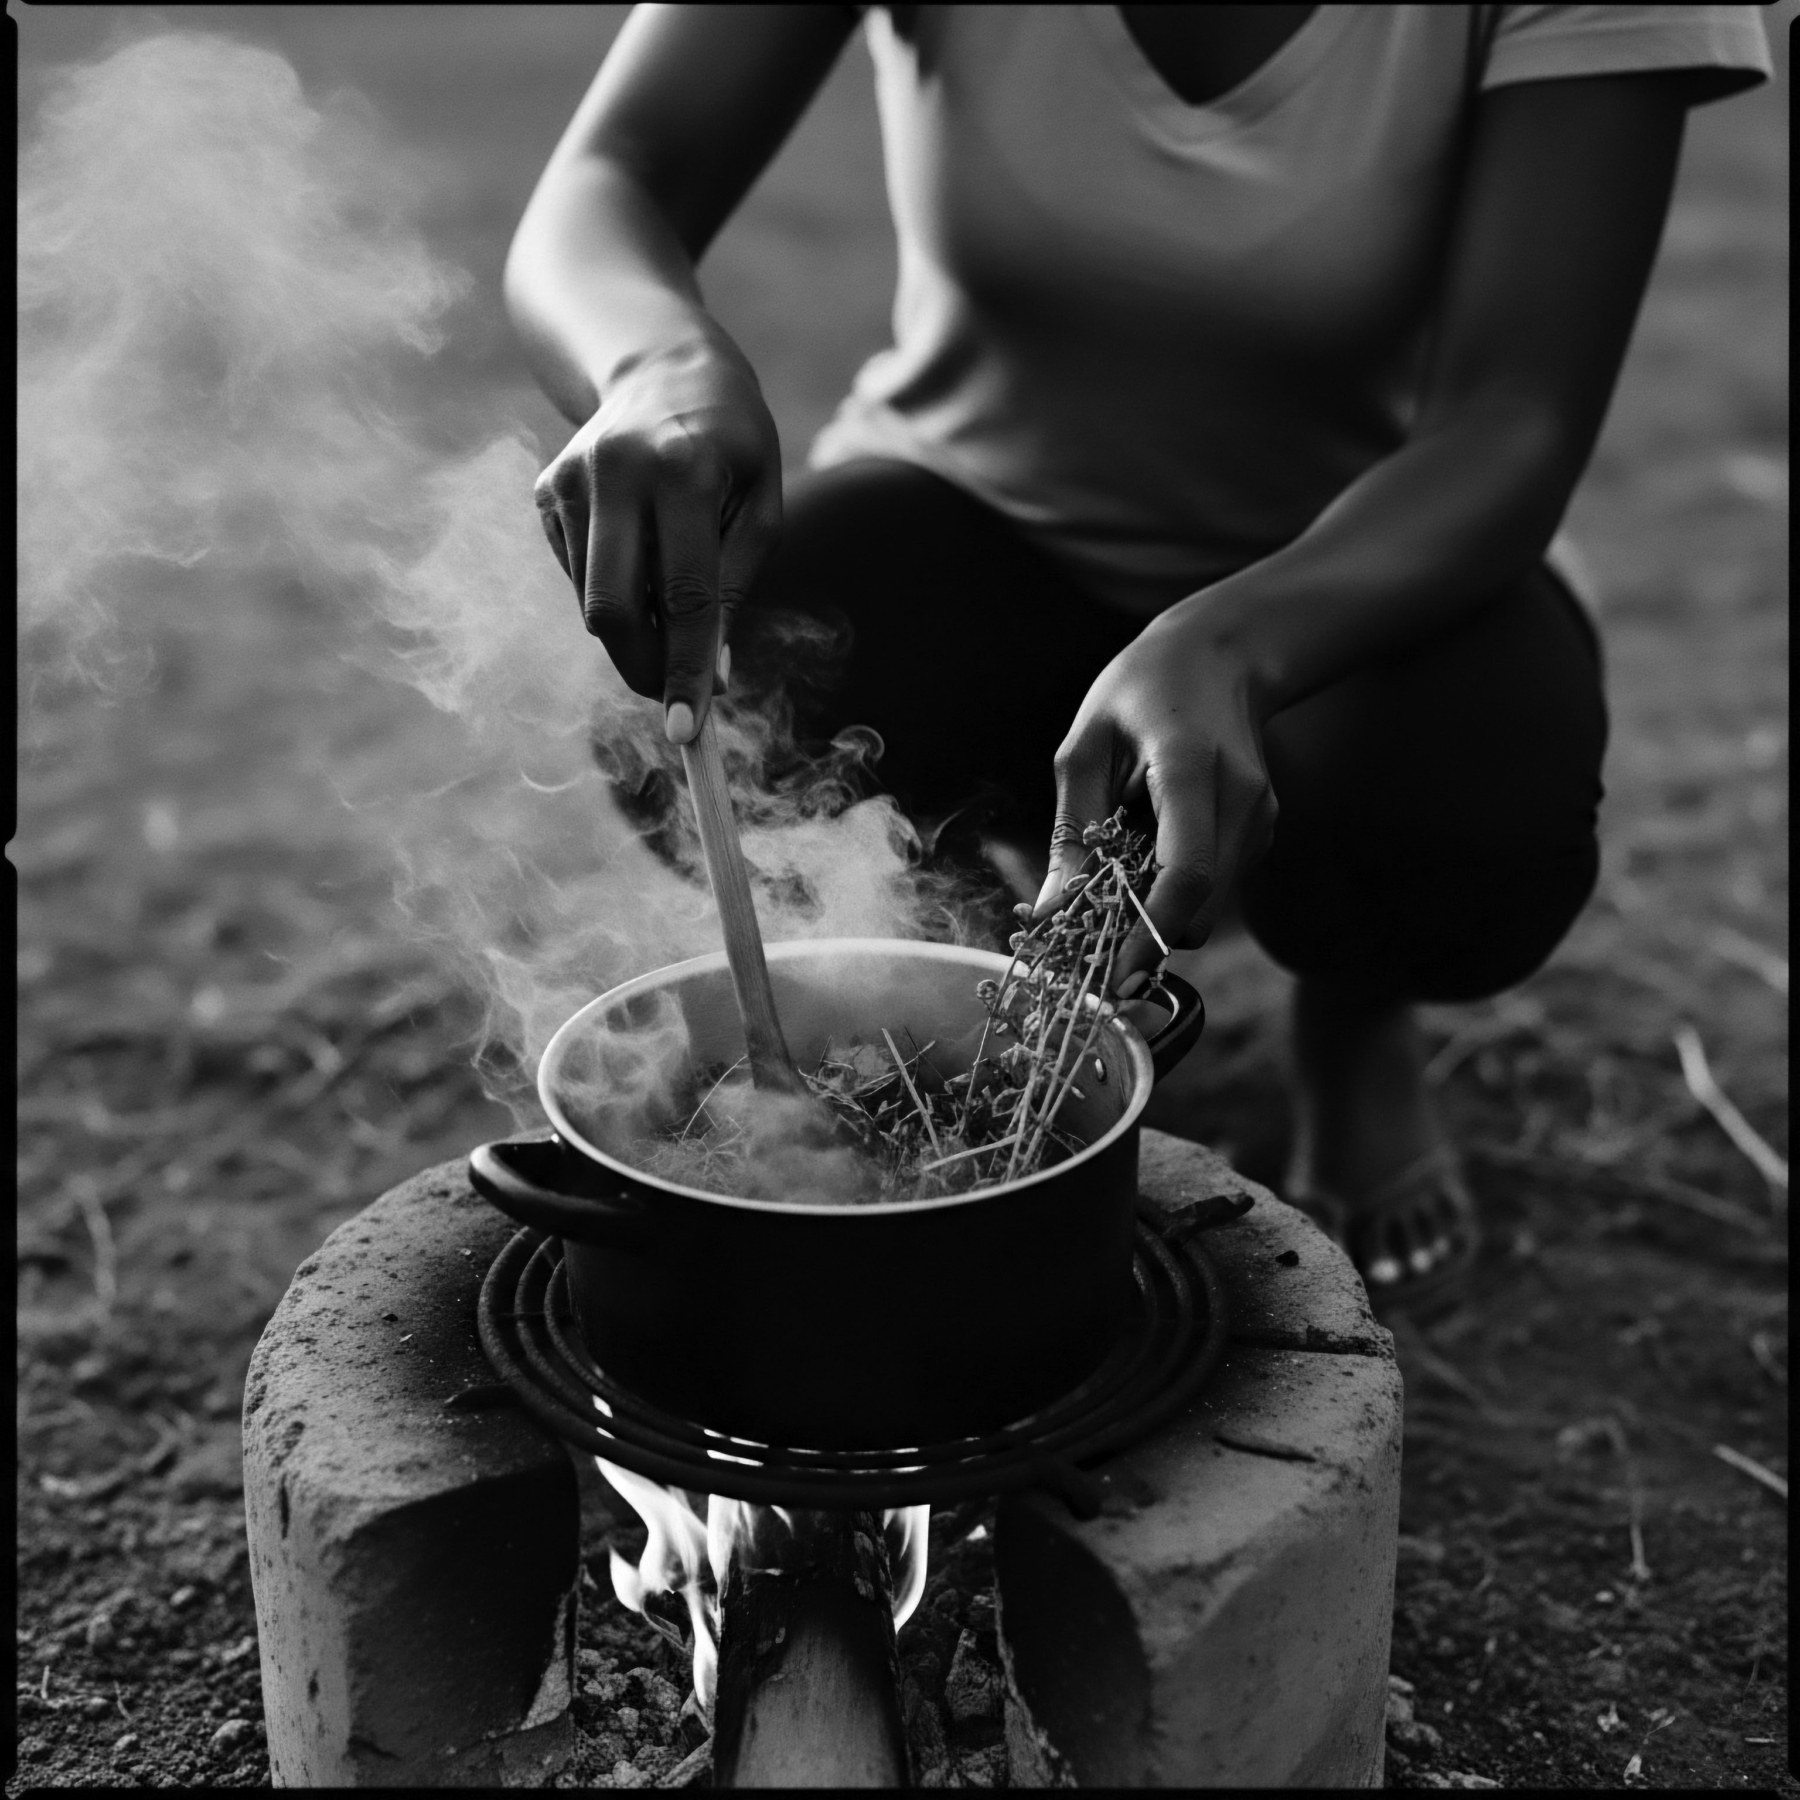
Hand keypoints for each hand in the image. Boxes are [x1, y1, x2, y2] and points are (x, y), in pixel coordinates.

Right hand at [532, 331, 780, 742]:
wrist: (663, 360)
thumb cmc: (732, 441)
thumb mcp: (762, 504)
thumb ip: (734, 589)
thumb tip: (714, 677)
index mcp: (686, 470)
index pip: (686, 597)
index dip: (687, 671)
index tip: (686, 730)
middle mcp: (619, 470)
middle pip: (614, 610)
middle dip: (644, 666)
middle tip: (674, 695)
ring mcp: (571, 478)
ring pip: (591, 601)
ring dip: (634, 629)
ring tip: (671, 597)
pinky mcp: (546, 490)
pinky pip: (578, 575)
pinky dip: (613, 590)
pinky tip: (640, 551)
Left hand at [1036, 603, 1278, 989]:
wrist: (1221, 655)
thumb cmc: (1139, 693)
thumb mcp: (1086, 750)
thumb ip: (1071, 834)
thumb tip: (1050, 915)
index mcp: (1192, 769)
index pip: (1186, 873)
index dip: (1150, 935)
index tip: (1113, 978)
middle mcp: (1242, 799)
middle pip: (1199, 908)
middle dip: (1144, 934)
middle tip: (1089, 931)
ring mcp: (1261, 817)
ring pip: (1208, 907)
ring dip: (1157, 910)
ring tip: (1120, 863)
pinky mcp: (1263, 830)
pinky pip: (1215, 887)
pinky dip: (1175, 889)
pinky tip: (1152, 844)